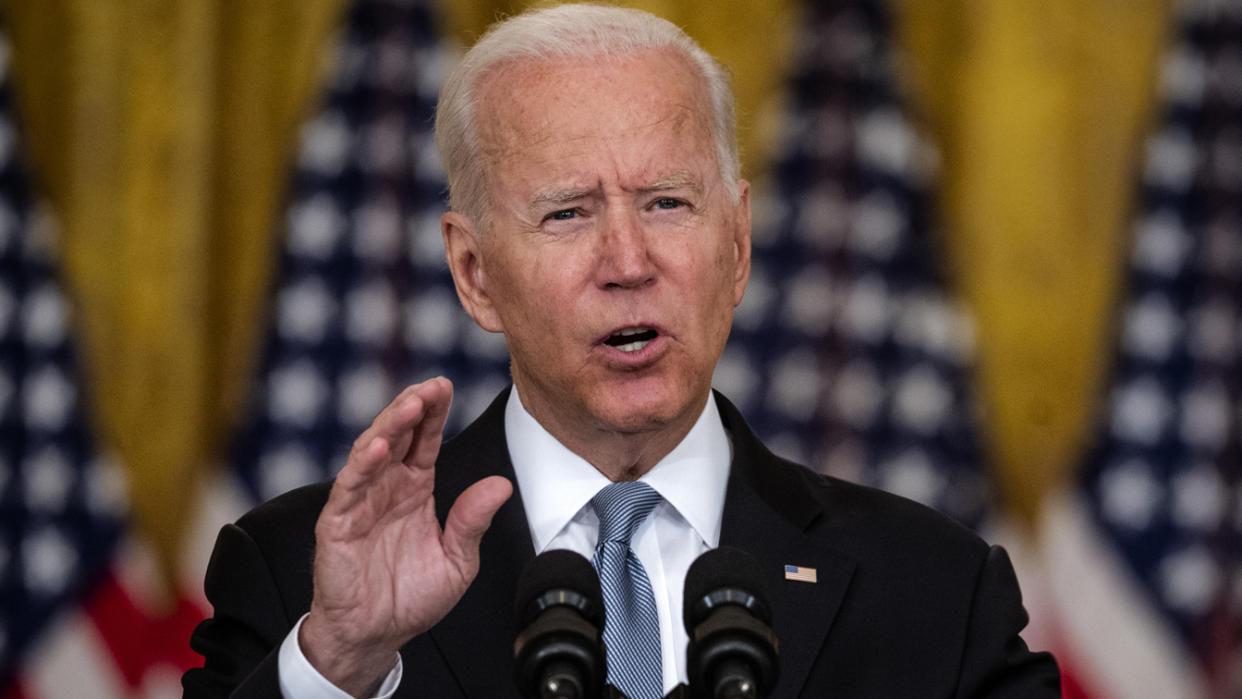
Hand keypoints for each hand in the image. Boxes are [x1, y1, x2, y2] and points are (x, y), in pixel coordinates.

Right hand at [299, 377, 512, 695]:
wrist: (375, 637)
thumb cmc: (411, 598)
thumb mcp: (457, 560)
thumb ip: (473, 521)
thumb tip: (501, 484)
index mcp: (414, 490)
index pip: (424, 441)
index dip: (434, 413)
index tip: (447, 386)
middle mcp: (386, 488)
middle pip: (399, 435)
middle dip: (414, 407)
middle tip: (433, 386)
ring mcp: (360, 502)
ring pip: (372, 450)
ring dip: (391, 425)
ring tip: (411, 404)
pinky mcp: (337, 522)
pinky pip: (350, 486)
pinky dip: (364, 463)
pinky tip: (381, 446)